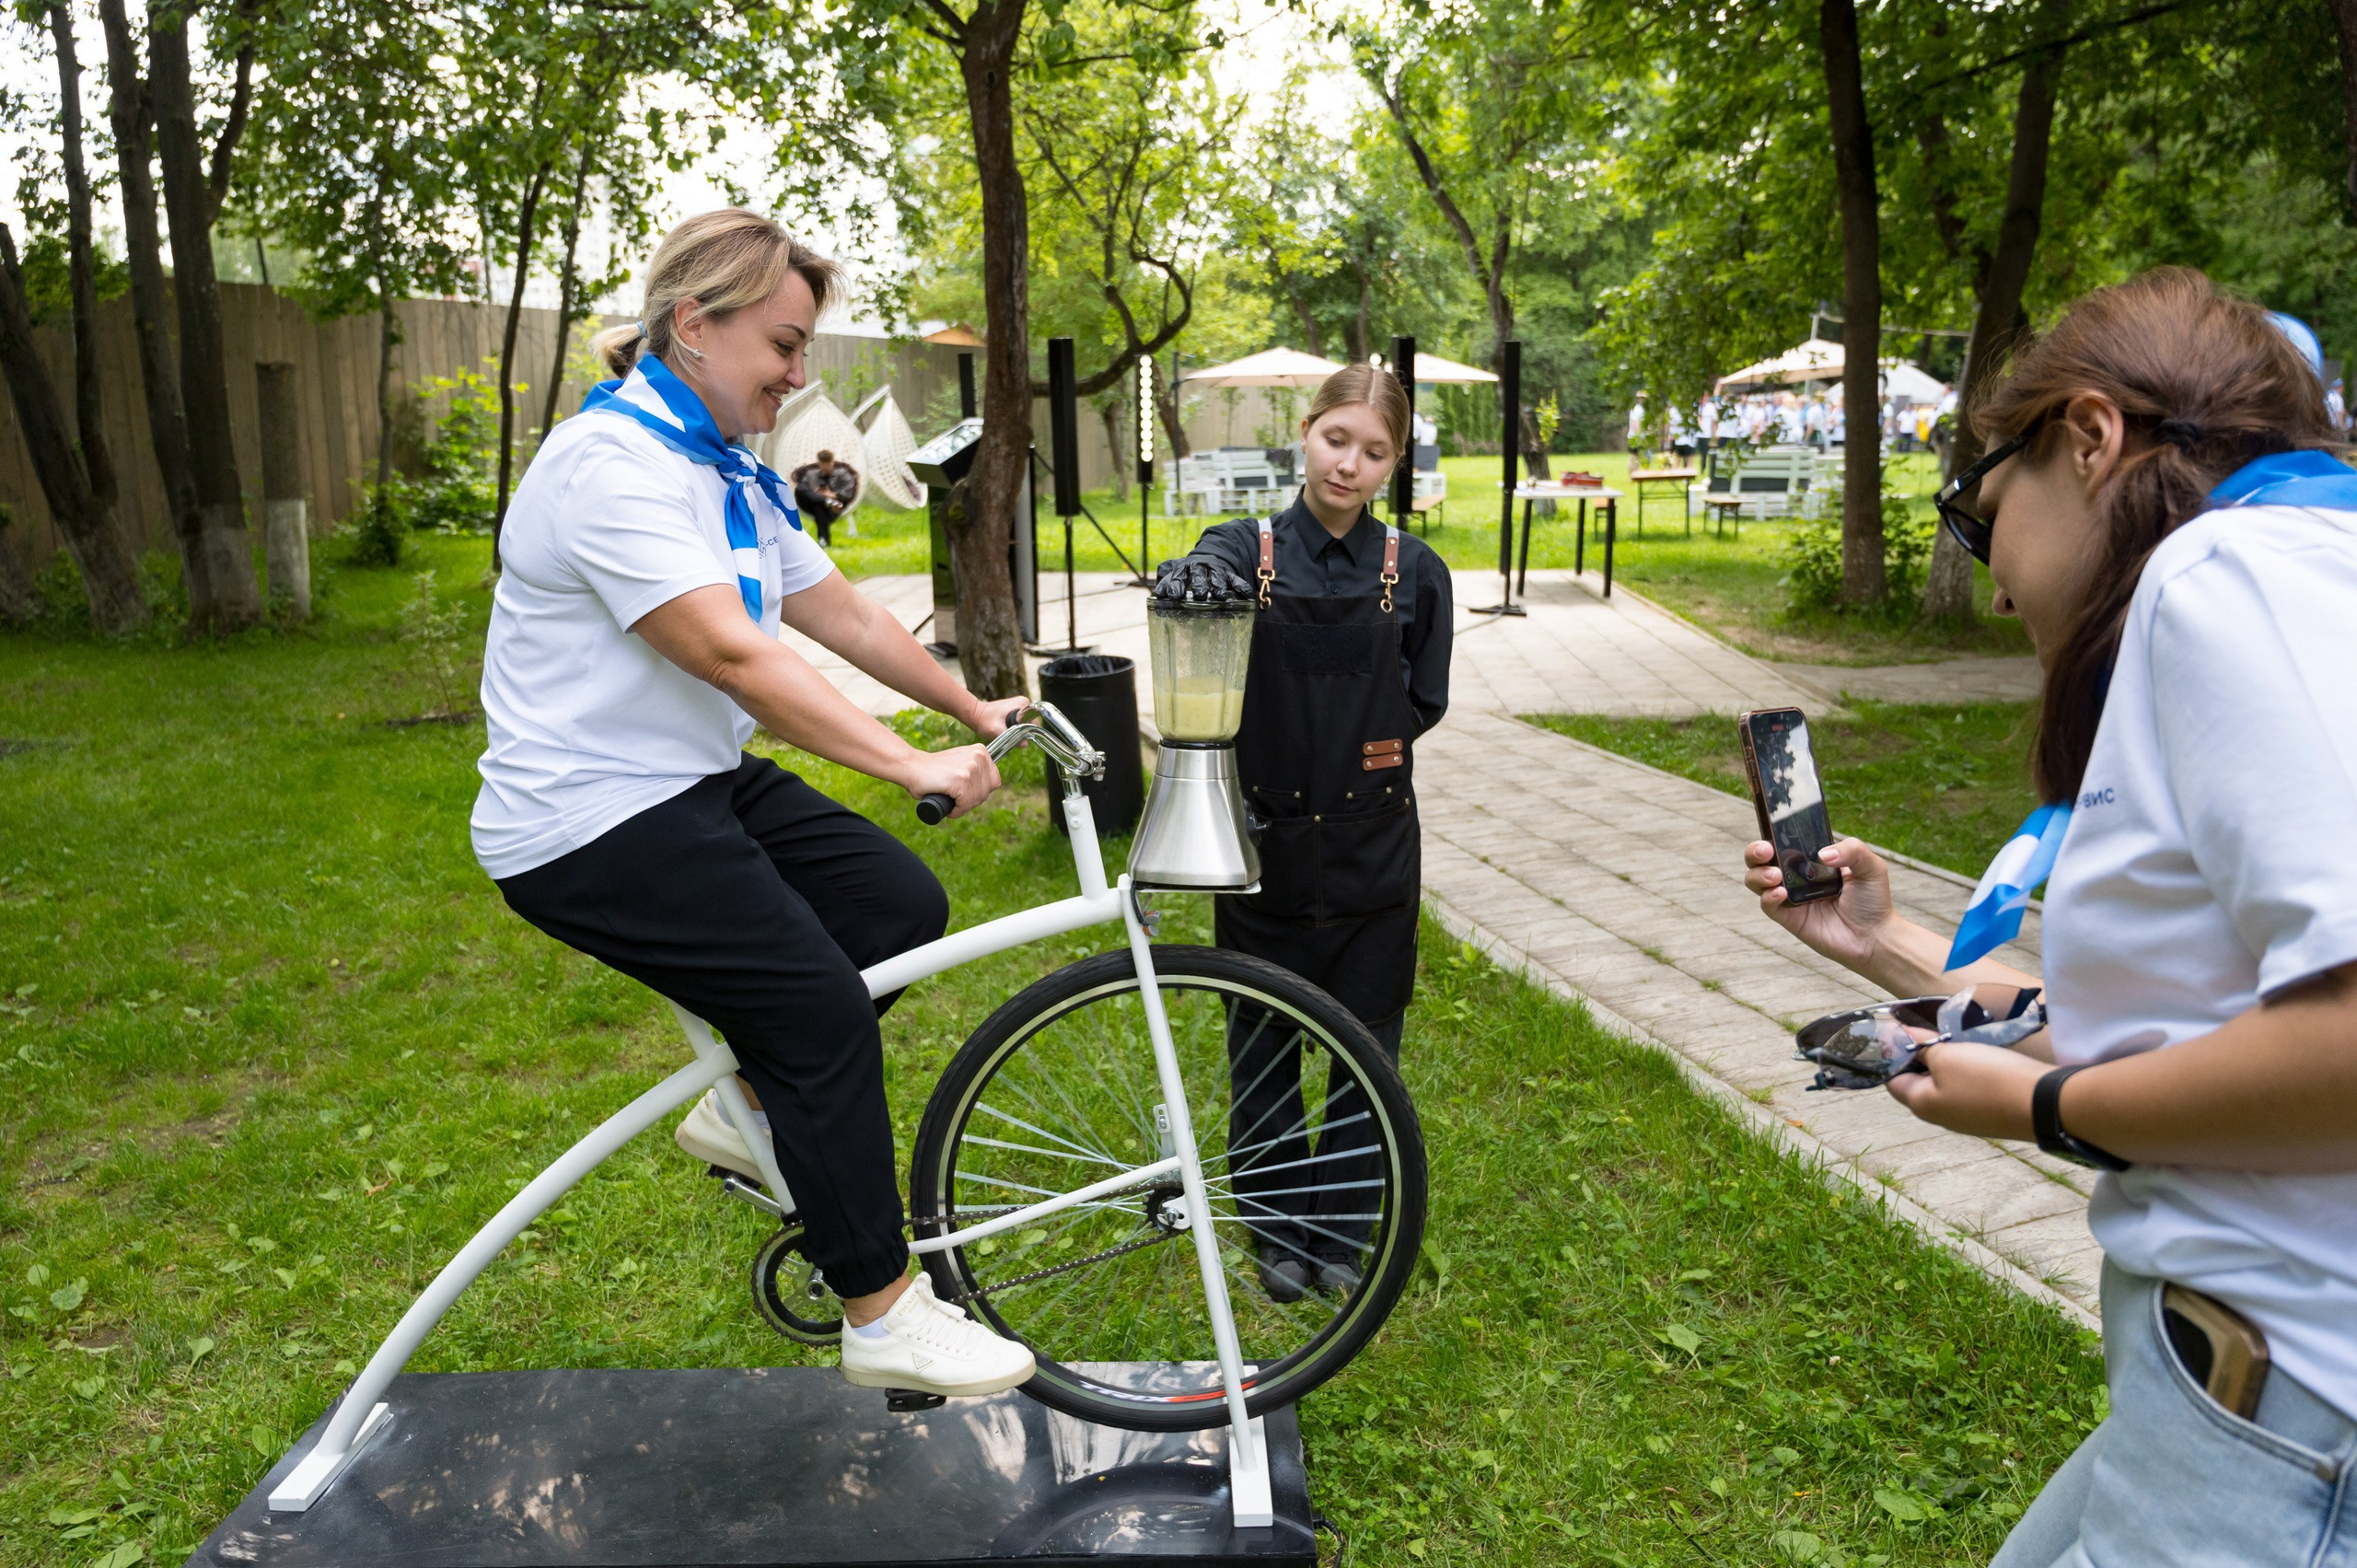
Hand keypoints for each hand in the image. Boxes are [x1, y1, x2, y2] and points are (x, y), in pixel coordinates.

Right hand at [898, 743, 1001, 819]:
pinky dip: (956, 811)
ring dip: (963, 807)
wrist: (911, 767)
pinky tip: (948, 807)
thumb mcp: (961, 763)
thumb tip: (991, 787)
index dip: (980, 792)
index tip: (965, 794)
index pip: (994, 781)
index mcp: (981, 751)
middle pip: (986, 792)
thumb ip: (976, 770)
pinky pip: (965, 804)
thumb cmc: (934, 771)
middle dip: (971, 801)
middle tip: (955, 800)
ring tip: (950, 801)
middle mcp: (979, 757)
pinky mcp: (961, 780)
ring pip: (976, 799)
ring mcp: (970, 768)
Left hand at [966, 694, 1028, 740]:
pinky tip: (1007, 729)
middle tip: (1011, 735)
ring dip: (1020, 730)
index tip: (1020, 738)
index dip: (1030, 732)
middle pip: (1032, 722)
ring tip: (1007, 731)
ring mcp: (1020, 704)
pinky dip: (1017, 727)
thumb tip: (1025, 744)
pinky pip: (1022, 721)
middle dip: (1024, 731)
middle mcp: (1024, 702)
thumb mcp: (997, 731)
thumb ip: (1012, 737)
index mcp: (1022, 704)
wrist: (975, 714)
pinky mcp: (1016, 708)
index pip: (1035, 722)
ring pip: (1027, 723)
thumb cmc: (984, 721)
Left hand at [1152, 558, 1255, 603]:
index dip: (1175, 585)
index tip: (1173, 596)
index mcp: (1183, 568)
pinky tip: (1246, 594)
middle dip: (1199, 584)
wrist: (1206, 559)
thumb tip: (1157, 595)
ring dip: (1218, 585)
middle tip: (1199, 596)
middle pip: (1198, 574)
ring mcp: (1214, 569)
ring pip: (1217, 576)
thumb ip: (1166, 584)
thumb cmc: (1186, 573)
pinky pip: (1235, 579)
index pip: (1177, 575)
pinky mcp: (1228, 573)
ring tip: (1220, 596)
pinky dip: (1241, 586)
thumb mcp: (1175, 575)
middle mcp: (1198, 566)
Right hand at [1743, 836, 1894, 969]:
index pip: (1785, 841)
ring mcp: (1791, 897)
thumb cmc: (1873, 901)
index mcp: (1812, 859)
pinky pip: (1767, 905)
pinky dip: (1768, 897)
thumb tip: (1823, 854)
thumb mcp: (1871, 866)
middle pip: (1761, 859)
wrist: (1875, 937)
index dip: (1774, 834)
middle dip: (1754, 851)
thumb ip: (1852, 850)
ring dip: (1758, 874)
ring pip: (1756, 880)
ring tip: (1775, 875)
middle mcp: (1797, 876)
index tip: (1774, 830)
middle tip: (1765, 851)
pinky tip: (1781, 893)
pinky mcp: (1788, 918)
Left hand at [1886, 1040, 2044, 1139]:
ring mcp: (1967, 1116)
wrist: (2044, 1103)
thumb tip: (1898, 1035)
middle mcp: (1940, 1116)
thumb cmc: (1986, 1079)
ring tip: (1959, 1040)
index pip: (1893, 1079)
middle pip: (1920, 1080)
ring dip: (1949, 1061)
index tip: (1905, 1029)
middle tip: (1936, 1030)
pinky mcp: (1990, 1112)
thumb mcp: (1947, 1055)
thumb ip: (1920, 1046)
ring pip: (1947, 1082)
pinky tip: (1981, 1055)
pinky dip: (1970, 1070)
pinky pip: (1970, 1088)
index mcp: (1921, 1104)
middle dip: (1924, 1054)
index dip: (1895, 1053)